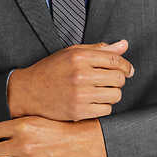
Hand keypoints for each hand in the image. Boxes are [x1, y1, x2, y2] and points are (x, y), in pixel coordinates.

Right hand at [7, 39, 134, 120]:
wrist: (28, 92)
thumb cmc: (51, 70)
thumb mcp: (72, 53)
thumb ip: (99, 49)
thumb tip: (124, 45)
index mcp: (79, 57)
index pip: (116, 61)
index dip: (126, 66)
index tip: (128, 70)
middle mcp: (80, 75)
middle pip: (119, 79)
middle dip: (119, 80)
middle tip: (111, 81)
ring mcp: (79, 94)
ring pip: (115, 95)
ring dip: (112, 94)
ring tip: (101, 91)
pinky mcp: (78, 111)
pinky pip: (106, 110)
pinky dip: (104, 106)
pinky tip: (94, 101)